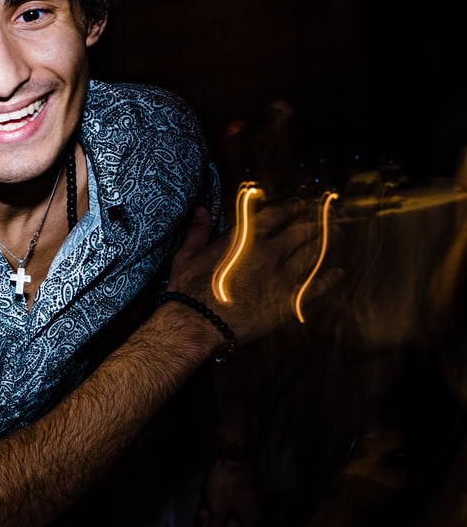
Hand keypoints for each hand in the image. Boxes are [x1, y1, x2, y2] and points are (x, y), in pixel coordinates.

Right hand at [166, 201, 336, 350]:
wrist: (197, 323)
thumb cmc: (188, 289)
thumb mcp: (187, 255)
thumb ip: (198, 231)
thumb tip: (201, 210)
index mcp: (245, 239)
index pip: (276, 214)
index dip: (292, 206)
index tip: (301, 203)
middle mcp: (268, 253)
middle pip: (302, 230)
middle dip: (316, 221)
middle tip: (326, 216)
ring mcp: (281, 277)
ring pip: (313, 253)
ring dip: (328, 241)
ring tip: (336, 234)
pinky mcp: (288, 301)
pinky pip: (316, 287)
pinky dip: (330, 278)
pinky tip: (338, 272)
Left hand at [199, 454, 260, 526]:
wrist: (232, 459)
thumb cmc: (226, 487)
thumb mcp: (218, 510)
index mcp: (252, 519)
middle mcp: (254, 511)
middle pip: (237, 525)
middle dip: (219, 525)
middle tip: (206, 522)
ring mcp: (249, 500)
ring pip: (233, 514)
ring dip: (218, 515)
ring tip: (203, 512)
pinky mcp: (243, 491)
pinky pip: (233, 504)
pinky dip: (221, 506)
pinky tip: (208, 502)